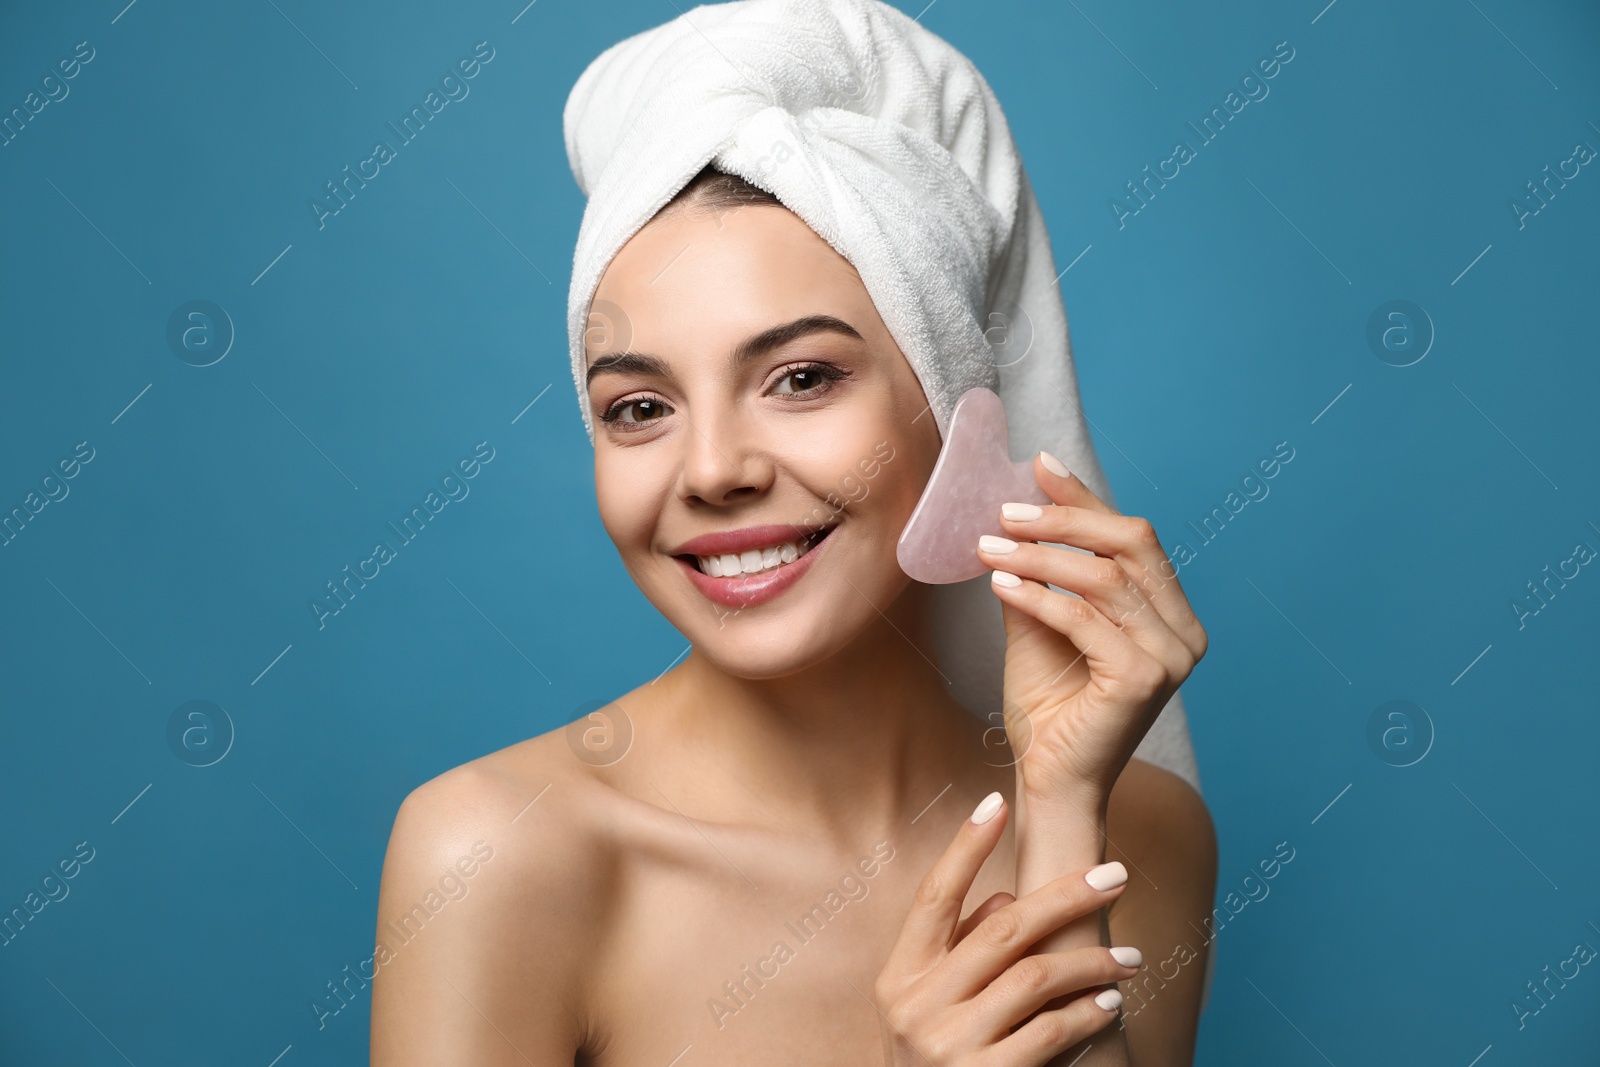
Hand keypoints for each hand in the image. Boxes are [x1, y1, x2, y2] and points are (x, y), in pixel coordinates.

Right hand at [874, 792, 1141, 1065]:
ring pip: (1035, 977)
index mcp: (899, 976)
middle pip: (1001, 927)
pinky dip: (1086, 1013)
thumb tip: (1009, 895)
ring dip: (1092, 961)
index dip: (965, 847)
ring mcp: (947, 1045)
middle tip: (1116, 876)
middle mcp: (915, 1004)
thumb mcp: (932, 1007)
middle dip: (1065, 895)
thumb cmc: (941, 1062)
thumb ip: (962, 951)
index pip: (933, 896)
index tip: (998, 800)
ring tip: (1130, 960)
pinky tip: (1110, 1002)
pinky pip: (1049, 1032)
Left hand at [978, 452, 1207, 806]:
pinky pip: (1085, 618)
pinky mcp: (1144, 679)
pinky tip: (1001, 582)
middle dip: (1064, 519)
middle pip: (1130, 544)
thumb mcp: (1039, 624)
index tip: (1039, 465)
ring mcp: (1171, 657)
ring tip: (988, 545)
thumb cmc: (1049, 708)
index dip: (1085, 498)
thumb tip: (1013, 515)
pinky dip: (1039, 595)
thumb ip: (1038, 574)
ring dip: (1039, 555)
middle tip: (1005, 510)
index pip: (1132, 538)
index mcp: (1170, 615)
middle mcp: (1183, 632)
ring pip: (1103, 578)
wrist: (1049, 779)